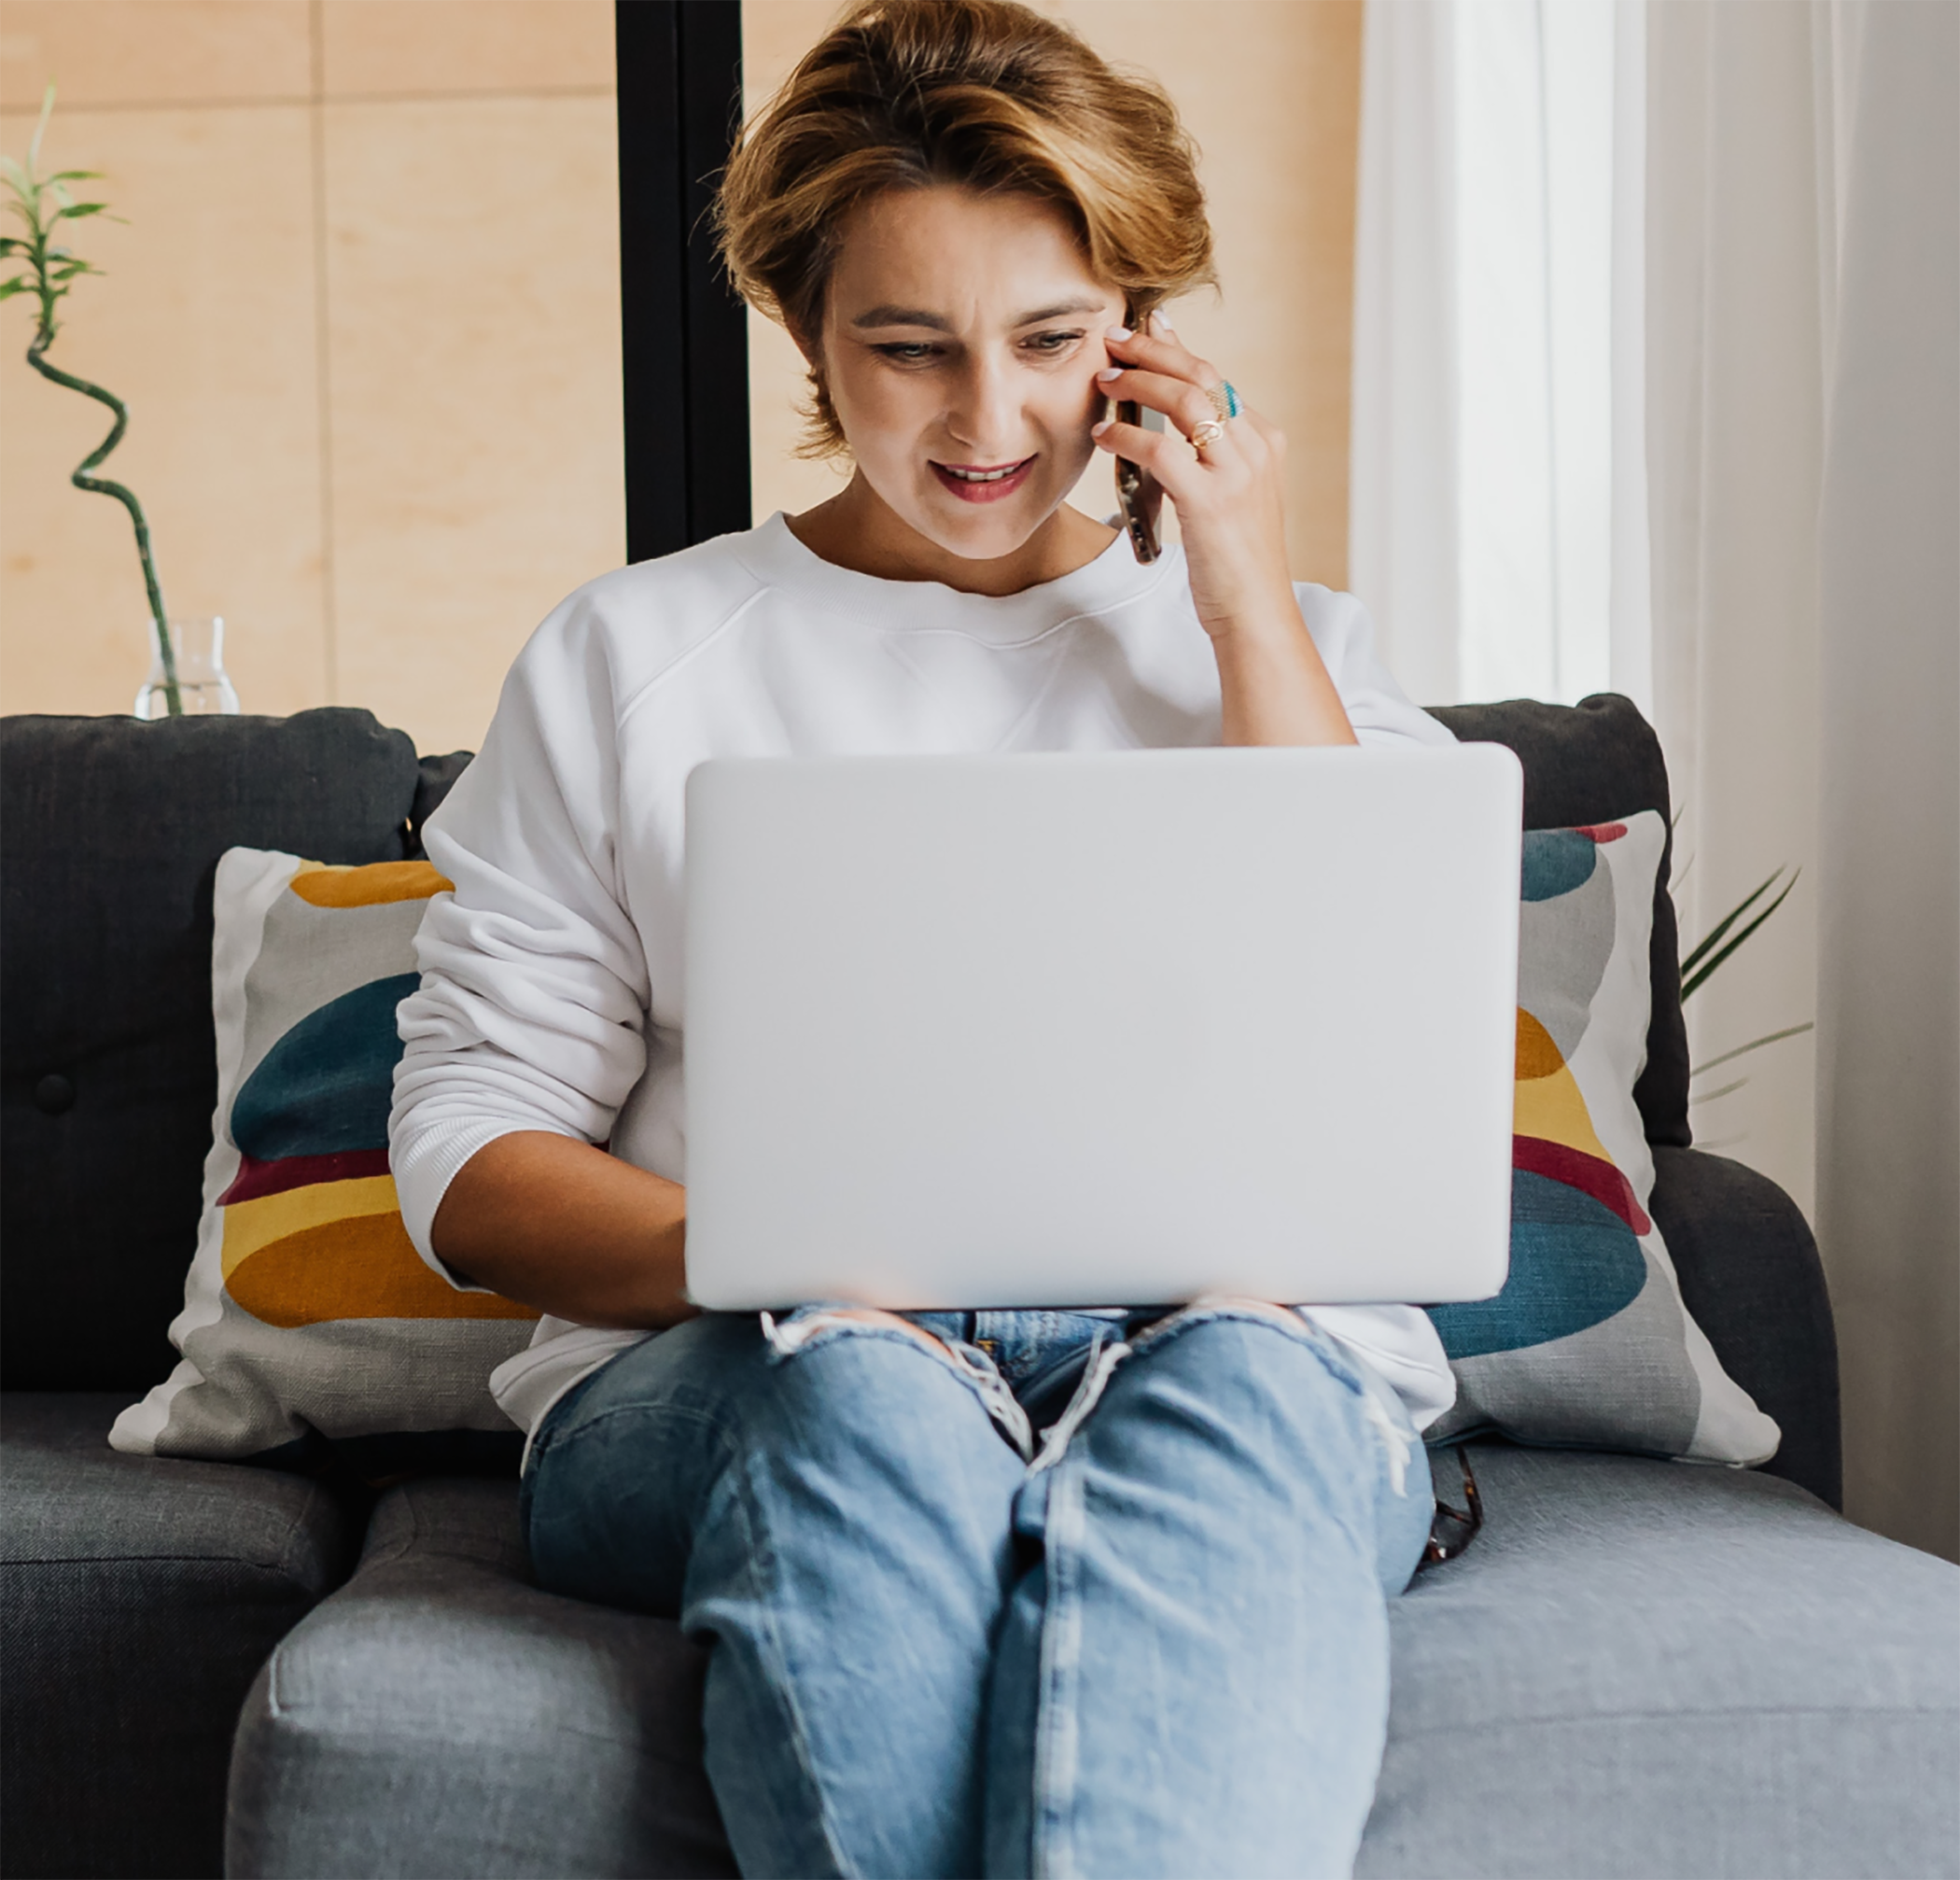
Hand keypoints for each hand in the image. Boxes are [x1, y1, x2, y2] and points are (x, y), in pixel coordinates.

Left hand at [1091, 312, 1356, 746]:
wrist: (1254, 614)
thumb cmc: (1234, 565)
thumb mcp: (1230, 499)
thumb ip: (1207, 459)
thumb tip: (1163, 426)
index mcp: (1264, 441)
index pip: (1216, 379)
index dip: (1176, 350)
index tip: (1145, 329)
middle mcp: (1256, 448)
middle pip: (1201, 375)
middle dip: (1154, 349)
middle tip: (1114, 338)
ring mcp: (1237, 473)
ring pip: (1185, 400)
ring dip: (1139, 381)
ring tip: (1104, 378)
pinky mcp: (1211, 502)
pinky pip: (1161, 450)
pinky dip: (1127, 435)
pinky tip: (1103, 435)